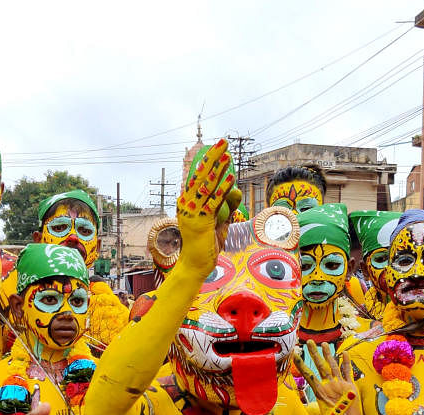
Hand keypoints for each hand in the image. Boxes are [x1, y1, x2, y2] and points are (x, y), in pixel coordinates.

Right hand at [175, 139, 234, 274]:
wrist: (197, 264)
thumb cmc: (206, 244)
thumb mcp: (220, 221)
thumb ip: (227, 205)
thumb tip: (237, 190)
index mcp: (187, 202)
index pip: (197, 175)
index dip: (208, 160)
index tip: (218, 148)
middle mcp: (186, 204)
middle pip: (200, 174)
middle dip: (213, 156)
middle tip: (223, 141)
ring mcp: (191, 212)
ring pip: (206, 185)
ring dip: (218, 168)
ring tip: (228, 154)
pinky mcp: (200, 221)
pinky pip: (213, 201)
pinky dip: (223, 189)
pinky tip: (232, 178)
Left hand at [294, 342, 361, 414]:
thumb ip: (337, 414)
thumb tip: (348, 398)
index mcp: (321, 392)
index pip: (309, 375)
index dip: (301, 365)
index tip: (294, 354)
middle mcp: (328, 386)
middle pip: (320, 366)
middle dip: (314, 354)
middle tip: (309, 341)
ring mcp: (339, 385)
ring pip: (332, 366)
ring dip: (328, 355)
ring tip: (324, 344)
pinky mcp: (350, 387)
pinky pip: (347, 372)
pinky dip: (346, 363)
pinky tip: (344, 354)